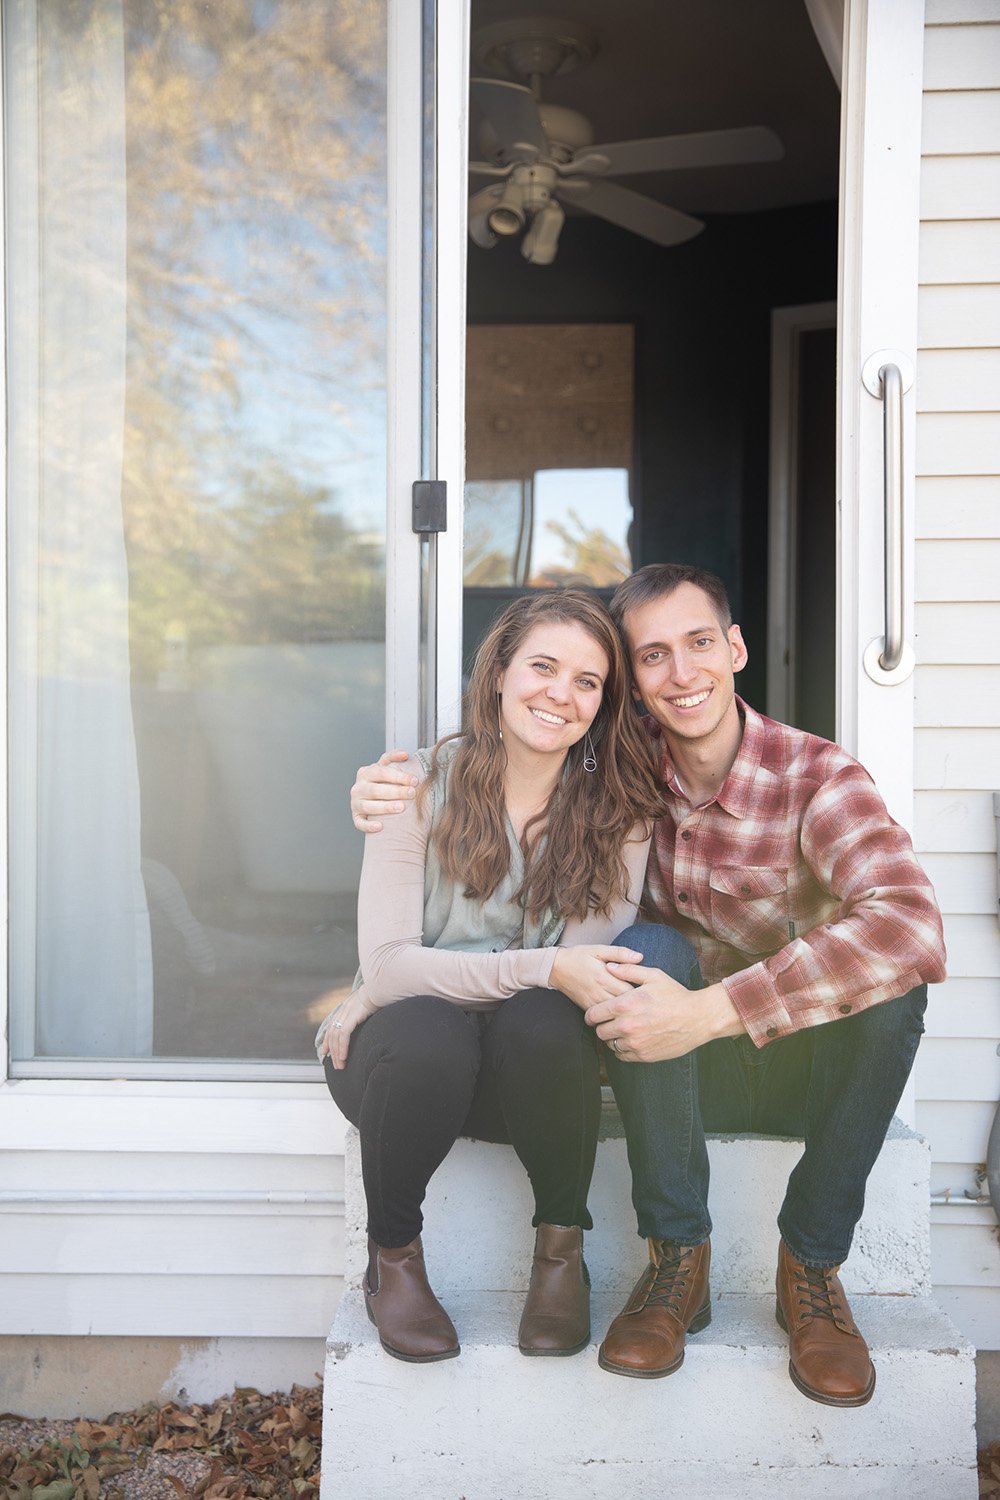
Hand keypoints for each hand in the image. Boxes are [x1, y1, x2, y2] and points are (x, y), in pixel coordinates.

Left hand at [317, 986, 377, 1068]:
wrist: (382, 985)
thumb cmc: (379, 995)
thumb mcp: (367, 1005)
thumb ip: (362, 1013)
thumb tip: (364, 1019)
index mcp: (345, 1008)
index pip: (332, 1027)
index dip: (327, 1041)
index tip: (325, 1052)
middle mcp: (343, 1010)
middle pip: (332, 1034)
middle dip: (332, 1051)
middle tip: (335, 1065)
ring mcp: (347, 1012)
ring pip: (336, 1037)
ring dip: (337, 1053)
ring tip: (340, 1065)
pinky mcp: (352, 1015)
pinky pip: (344, 1035)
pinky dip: (342, 1047)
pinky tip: (343, 1056)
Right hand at [351, 749, 417, 832]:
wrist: (372, 798)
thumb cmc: (383, 781)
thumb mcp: (386, 767)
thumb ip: (394, 758)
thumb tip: (405, 754)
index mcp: (365, 772)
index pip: (382, 772)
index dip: (399, 776)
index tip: (415, 780)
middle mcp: (358, 787)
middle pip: (376, 789)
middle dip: (396, 791)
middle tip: (412, 793)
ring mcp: (356, 803)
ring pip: (368, 806)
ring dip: (385, 807)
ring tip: (401, 807)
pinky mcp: (356, 817)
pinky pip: (360, 823)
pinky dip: (368, 825)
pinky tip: (380, 826)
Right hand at [550, 944, 643, 1009]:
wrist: (556, 968)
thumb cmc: (579, 956)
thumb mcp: (599, 949)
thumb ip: (620, 953)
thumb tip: (640, 957)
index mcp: (604, 976)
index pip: (630, 990)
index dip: (643, 993)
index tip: (650, 991)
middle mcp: (599, 992)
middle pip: (625, 1005)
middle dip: (638, 1005)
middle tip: (648, 1003)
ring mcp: (593, 1003)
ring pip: (615, 1014)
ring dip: (627, 1013)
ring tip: (639, 1010)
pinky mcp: (588, 1009)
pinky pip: (604, 1018)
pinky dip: (614, 1017)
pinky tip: (623, 1014)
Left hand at [584, 969, 745, 1061]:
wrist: (697, 1018)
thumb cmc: (675, 995)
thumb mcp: (653, 976)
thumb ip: (628, 970)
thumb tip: (608, 966)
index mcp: (624, 1005)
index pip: (593, 1015)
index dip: (592, 1014)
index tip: (596, 1014)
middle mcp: (626, 1026)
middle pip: (599, 1032)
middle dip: (602, 1026)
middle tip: (611, 1022)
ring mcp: (635, 1043)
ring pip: (610, 1045)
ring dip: (613, 1038)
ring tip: (624, 1030)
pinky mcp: (643, 1055)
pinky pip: (622, 1055)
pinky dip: (623, 1049)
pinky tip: (633, 1040)